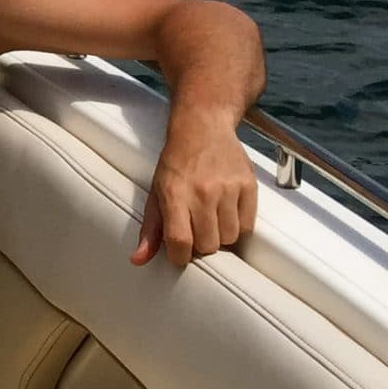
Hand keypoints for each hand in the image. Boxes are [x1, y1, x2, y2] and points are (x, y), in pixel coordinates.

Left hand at [133, 120, 256, 266]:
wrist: (202, 128)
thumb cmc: (176, 163)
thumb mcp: (155, 192)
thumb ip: (150, 229)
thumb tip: (138, 259)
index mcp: (175, 194)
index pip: (180, 241)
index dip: (179, 257)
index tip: (179, 255)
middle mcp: (203, 193)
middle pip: (208, 245)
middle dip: (200, 246)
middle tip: (195, 231)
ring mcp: (228, 189)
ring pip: (230, 238)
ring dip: (220, 237)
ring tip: (211, 221)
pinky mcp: (249, 186)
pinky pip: (248, 226)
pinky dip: (238, 228)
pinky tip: (226, 215)